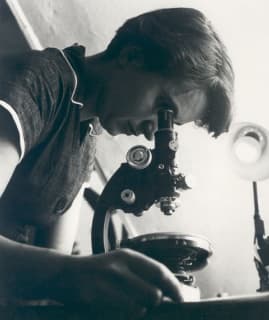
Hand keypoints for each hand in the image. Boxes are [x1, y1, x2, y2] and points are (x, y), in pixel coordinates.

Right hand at [56, 248, 184, 315]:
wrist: (64, 274)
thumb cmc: (96, 271)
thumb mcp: (119, 264)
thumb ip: (140, 274)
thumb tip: (165, 291)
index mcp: (128, 256)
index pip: (160, 272)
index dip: (174, 288)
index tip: (181, 299)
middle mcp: (120, 267)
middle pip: (154, 294)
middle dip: (153, 302)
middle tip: (146, 303)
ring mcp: (107, 282)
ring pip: (139, 307)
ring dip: (138, 311)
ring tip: (125, 304)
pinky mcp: (96, 297)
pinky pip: (122, 314)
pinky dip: (123, 315)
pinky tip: (113, 308)